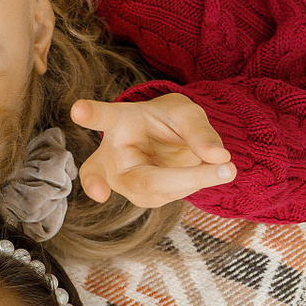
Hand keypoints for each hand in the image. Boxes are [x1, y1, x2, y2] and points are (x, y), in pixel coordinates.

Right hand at [71, 93, 236, 208]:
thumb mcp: (186, 113)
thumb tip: (220, 158)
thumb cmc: (168, 122)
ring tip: (227, 168)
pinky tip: (207, 171)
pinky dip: (198, 181)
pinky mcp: (143, 197)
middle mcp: (113, 156)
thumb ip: (200, 131)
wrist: (167, 142)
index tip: (77, 109)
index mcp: (119, 123)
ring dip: (195, 180)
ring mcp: (124, 182)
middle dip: (176, 179)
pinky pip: (174, 193)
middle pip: (135, 176)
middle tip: (224, 169)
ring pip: (157, 190)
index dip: (91, 114)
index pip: (105, 117)